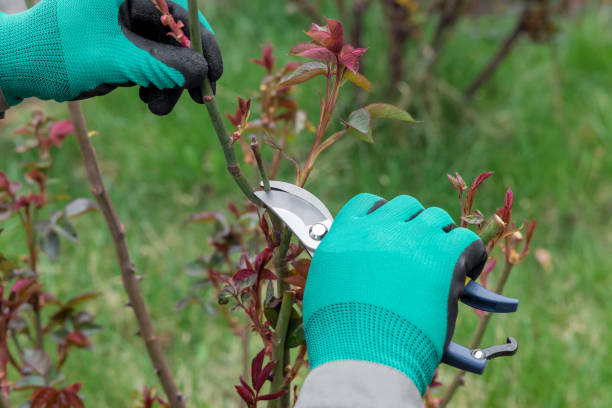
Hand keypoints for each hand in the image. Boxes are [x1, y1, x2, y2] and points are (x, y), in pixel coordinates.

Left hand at [0, 0, 221, 114]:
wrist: (23, 68)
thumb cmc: (62, 52)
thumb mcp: (118, 58)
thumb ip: (162, 65)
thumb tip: (203, 74)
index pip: (180, 12)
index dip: (203, 42)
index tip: (214, 72)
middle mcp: (131, 3)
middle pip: (178, 36)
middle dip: (186, 70)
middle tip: (199, 98)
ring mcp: (128, 25)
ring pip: (168, 56)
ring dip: (169, 85)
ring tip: (156, 107)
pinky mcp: (125, 46)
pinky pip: (154, 66)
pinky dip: (156, 85)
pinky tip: (146, 98)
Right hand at [303, 194, 487, 394]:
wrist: (363, 355)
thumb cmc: (339, 335)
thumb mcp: (322, 290)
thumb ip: (338, 267)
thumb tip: (354, 267)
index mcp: (344, 234)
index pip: (368, 203)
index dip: (383, 214)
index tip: (391, 229)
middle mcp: (377, 228)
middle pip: (406, 206)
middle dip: (415, 225)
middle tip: (421, 250)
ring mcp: (411, 238)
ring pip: (437, 219)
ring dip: (441, 238)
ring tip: (445, 261)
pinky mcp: (442, 255)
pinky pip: (467, 239)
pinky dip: (472, 254)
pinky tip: (470, 270)